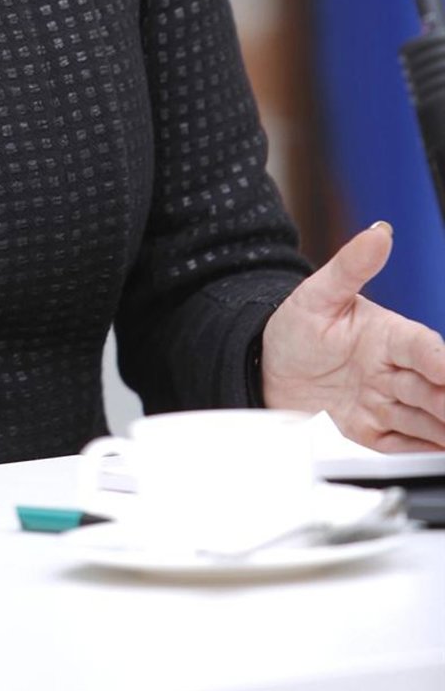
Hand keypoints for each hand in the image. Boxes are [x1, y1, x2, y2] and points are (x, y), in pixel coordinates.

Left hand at [261, 221, 444, 450]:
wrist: (263, 368)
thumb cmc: (295, 327)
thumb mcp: (317, 294)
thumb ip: (350, 265)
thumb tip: (379, 233)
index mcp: (388, 336)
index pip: (421, 347)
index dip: (438, 361)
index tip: (444, 370)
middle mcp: (393, 374)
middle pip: (433, 391)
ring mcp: (385, 407)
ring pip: (426, 423)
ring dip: (440, 431)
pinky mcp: (372, 437)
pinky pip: (404, 449)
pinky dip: (423, 455)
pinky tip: (434, 458)